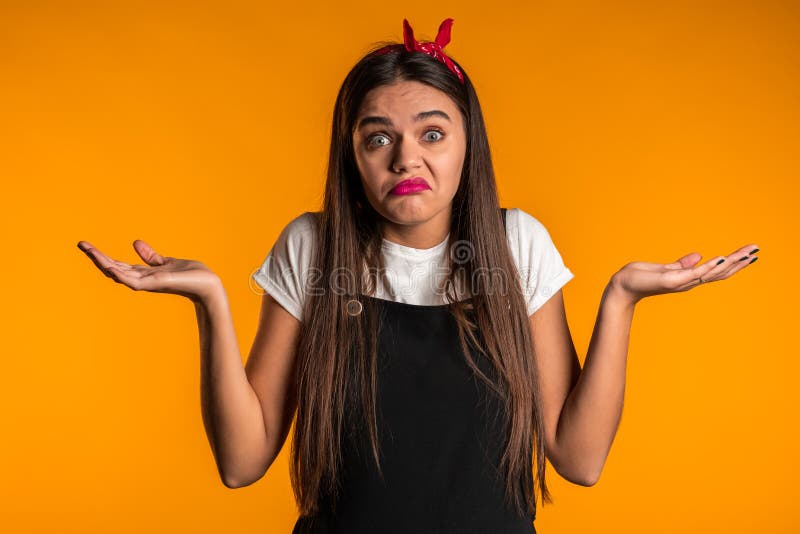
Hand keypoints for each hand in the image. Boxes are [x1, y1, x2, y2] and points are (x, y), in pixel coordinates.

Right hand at [77, 239, 220, 302]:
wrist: (207, 284)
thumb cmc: (190, 275)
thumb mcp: (166, 261)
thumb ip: (150, 256)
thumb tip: (135, 242)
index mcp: (143, 273)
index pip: (117, 264)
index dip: (102, 256)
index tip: (86, 245)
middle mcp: (142, 279)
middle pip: (113, 269)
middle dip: (96, 257)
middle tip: (81, 244)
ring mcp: (147, 283)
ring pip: (118, 274)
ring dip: (103, 263)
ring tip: (89, 250)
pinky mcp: (155, 284)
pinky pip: (133, 281)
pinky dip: (121, 275)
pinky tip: (109, 267)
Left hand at [609, 243, 759, 304]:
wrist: (622, 286)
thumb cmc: (640, 278)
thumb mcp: (664, 268)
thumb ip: (681, 264)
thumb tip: (698, 256)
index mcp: (688, 277)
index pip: (716, 270)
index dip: (734, 262)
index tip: (750, 252)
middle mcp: (688, 282)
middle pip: (720, 272)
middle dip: (739, 262)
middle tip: (757, 251)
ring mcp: (681, 282)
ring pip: (712, 272)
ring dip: (731, 263)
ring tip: (748, 253)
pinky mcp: (671, 280)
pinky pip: (694, 273)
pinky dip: (710, 266)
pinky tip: (723, 258)